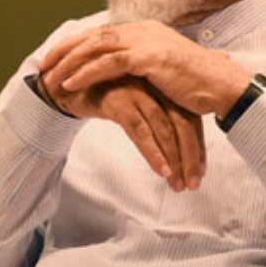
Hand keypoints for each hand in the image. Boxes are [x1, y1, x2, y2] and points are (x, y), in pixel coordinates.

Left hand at [40, 20, 252, 118]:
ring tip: (49, 81)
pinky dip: (85, 74)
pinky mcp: (148, 57)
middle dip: (63, 52)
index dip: (73, 45)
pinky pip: (107, 64)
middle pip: (91, 37)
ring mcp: (145, 41)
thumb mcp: (162, 69)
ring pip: (94, 49)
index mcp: (143, 30)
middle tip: (42, 68)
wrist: (222, 86)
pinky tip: (69, 86)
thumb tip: (124, 70)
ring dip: (68, 65)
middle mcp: (141, 30)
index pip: (99, 33)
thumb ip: (141, 64)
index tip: (53, 59)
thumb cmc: (195, 83)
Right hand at [41, 74, 205, 190]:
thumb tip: (175, 142)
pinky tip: (161, 170)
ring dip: (174, 159)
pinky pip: (140, 129)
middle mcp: (154, 86)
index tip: (199, 172)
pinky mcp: (118, 100)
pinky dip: (153, 152)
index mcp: (162, 85)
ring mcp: (137, 91)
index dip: (197, 147)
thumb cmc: (103, 94)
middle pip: (182, 123)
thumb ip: (155, 114)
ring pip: (164, 128)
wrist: (66, 82)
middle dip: (190, 157)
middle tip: (192, 184)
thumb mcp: (135, 101)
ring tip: (176, 184)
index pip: (190, 118)